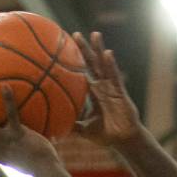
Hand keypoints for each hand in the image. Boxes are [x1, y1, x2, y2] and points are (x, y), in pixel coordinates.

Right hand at [0, 86, 58, 174]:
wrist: (46, 171)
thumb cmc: (43, 168)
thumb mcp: (31, 165)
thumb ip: (31, 155)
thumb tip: (45, 146)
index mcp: (1, 157)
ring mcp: (6, 141)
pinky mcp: (17, 134)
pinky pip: (11, 115)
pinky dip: (8, 101)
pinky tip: (5, 87)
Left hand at [73, 31, 142, 145]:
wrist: (124, 141)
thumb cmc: (107, 136)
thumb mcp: (85, 130)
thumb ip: (71, 126)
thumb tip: (52, 128)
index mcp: (95, 93)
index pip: (83, 73)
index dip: (76, 62)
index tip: (65, 48)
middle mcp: (103, 87)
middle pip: (92, 64)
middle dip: (84, 49)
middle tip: (74, 34)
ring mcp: (112, 88)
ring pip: (104, 65)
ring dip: (99, 50)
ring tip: (94, 34)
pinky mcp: (121, 92)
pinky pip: (115, 76)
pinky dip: (111, 65)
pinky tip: (108, 54)